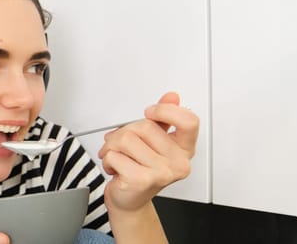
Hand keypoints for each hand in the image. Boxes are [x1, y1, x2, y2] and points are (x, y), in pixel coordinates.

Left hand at [97, 91, 199, 212]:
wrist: (128, 200)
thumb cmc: (140, 170)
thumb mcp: (153, 141)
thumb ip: (163, 119)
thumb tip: (172, 96)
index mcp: (184, 149)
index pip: (189, 121)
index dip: (167, 110)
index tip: (150, 112)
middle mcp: (178, 163)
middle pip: (145, 125)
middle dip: (125, 132)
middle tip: (122, 146)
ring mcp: (162, 173)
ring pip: (126, 138)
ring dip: (112, 146)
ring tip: (118, 157)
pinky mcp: (142, 180)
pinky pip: (114, 154)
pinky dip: (107, 159)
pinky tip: (115, 168)